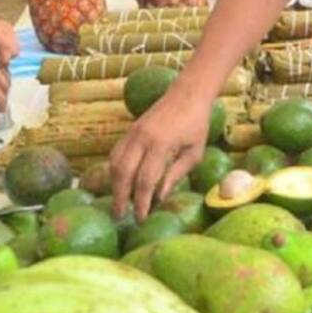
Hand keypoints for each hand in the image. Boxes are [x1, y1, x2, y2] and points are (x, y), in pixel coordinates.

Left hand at [0, 15, 20, 66]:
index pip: (7, 49)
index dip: (3, 62)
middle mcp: (4, 27)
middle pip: (15, 49)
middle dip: (7, 59)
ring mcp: (8, 27)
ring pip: (17, 47)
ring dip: (8, 55)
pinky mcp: (9, 28)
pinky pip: (15, 43)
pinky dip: (8, 50)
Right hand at [110, 80, 214, 219]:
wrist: (187, 93)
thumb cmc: (196, 124)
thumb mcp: (194, 153)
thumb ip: (176, 175)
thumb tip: (159, 197)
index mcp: (161, 145)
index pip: (145, 180)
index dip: (141, 202)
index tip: (141, 219)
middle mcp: (142, 138)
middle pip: (124, 173)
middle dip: (120, 197)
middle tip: (120, 217)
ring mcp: (133, 132)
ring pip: (115, 163)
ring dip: (115, 184)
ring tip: (119, 202)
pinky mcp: (130, 130)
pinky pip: (116, 152)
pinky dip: (115, 169)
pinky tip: (119, 182)